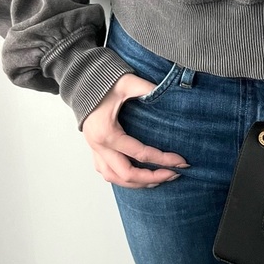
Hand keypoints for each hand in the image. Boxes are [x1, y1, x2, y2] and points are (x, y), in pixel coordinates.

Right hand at [82, 73, 189, 188]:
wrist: (82, 81)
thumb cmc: (105, 81)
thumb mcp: (129, 82)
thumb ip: (149, 90)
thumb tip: (171, 95)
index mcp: (107, 132)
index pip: (140, 154)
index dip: (163, 160)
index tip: (182, 161)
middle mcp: (98, 145)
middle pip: (127, 174)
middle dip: (153, 177)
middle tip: (174, 174)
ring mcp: (94, 149)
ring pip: (114, 178)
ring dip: (137, 183)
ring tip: (159, 179)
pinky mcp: (94, 149)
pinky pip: (107, 172)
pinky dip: (123, 179)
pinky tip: (140, 177)